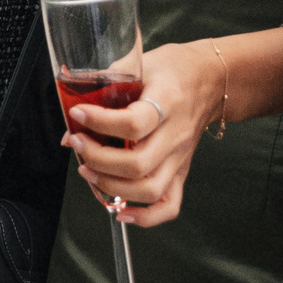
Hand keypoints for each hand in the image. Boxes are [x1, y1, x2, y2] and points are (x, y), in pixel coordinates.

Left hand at [63, 39, 220, 227]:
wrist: (210, 79)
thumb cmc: (171, 69)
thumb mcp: (138, 64)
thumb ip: (103, 87)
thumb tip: (72, 121)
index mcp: (167, 102)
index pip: (134, 123)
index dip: (100, 122)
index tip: (78, 114)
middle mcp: (176, 135)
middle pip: (138, 164)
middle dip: (98, 159)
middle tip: (78, 144)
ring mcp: (180, 157)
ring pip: (149, 190)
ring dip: (112, 187)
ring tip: (89, 172)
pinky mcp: (181, 171)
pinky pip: (169, 205)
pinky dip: (145, 217)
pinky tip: (120, 211)